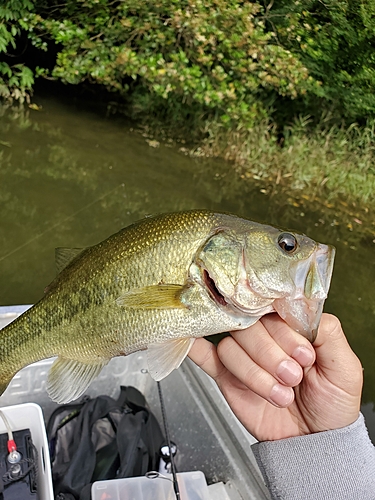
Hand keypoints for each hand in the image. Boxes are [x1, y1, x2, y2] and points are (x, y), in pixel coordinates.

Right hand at [188, 313, 362, 441]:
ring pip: (231, 347)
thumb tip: (304, 308)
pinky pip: (205, 357)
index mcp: (290, 328)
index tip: (303, 354)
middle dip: (271, 356)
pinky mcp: (227, 376)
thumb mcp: (344, 367)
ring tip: (278, 394)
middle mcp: (265, 337)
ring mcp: (244, 356)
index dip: (285, 332)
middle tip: (292, 377)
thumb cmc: (331, 403)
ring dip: (255, 374)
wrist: (313, 441)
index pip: (274, 311)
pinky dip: (196, 348)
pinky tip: (191, 342)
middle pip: (249, 327)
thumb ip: (328, 333)